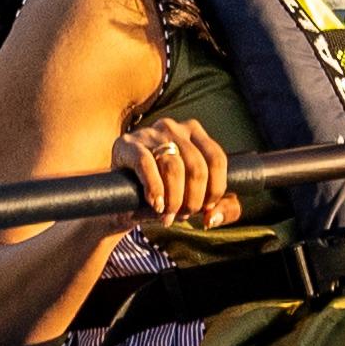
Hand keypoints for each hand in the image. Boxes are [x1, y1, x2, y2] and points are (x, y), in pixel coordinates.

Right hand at [112, 113, 237, 238]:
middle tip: (183, 215)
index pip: (216, 159)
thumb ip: (223, 208)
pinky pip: (146, 164)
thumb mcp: (198, 201)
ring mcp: (150, 133)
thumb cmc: (166, 197)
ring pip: (173, 167)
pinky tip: (156, 204)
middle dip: (193, 199)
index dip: (215, 189)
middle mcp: (174, 127)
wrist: (121, 200)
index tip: (205, 208)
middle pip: (196, 166)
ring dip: (174, 199)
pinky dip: (155, 188)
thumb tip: (213, 217)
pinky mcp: (128, 144)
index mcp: (195, 133)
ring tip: (168, 215)